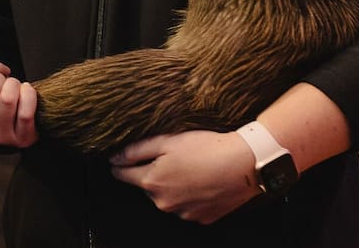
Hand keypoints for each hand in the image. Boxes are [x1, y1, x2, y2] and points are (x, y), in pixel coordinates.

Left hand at [110, 130, 259, 223]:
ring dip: (171, 185)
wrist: (245, 164)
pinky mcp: (201, 218)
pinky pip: (186, 206)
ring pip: (167, 197)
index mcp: (151, 182)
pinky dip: (189, 195)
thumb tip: (114, 158)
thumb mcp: (166, 141)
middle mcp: (164, 202)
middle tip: (171, 158)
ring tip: (190, 168)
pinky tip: (201, 181)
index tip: (122, 158)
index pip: (122, 175)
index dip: (121, 164)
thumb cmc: (206, 149)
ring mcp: (183, 213)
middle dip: (152, 173)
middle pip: (146, 186)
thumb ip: (135, 151)